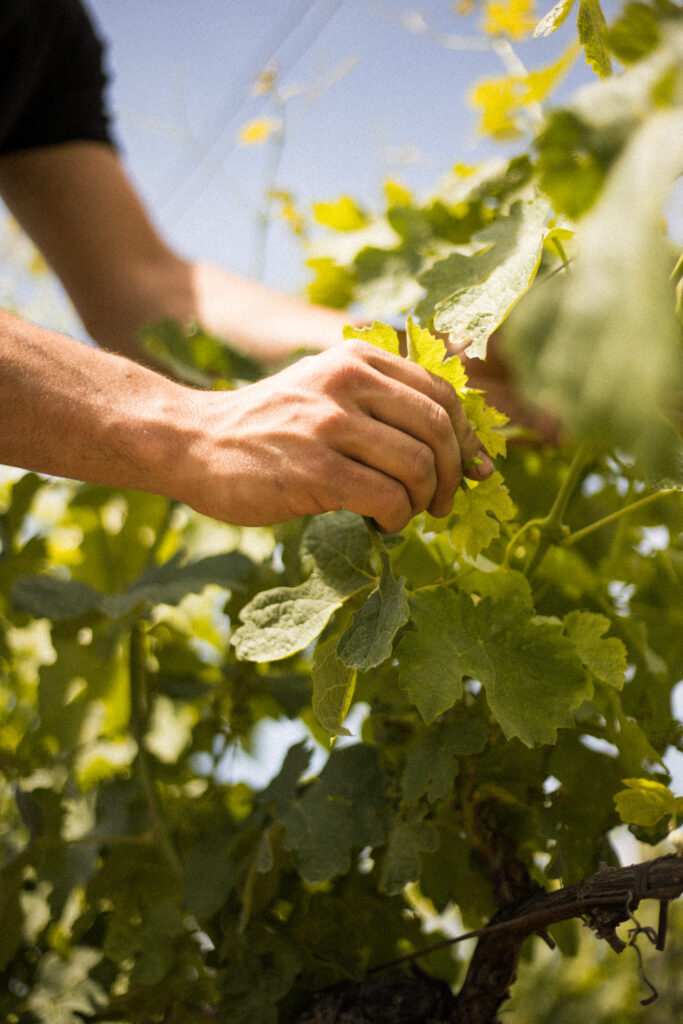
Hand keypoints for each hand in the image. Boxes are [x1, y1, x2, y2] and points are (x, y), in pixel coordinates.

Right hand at [174, 341, 492, 531]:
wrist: (193, 441)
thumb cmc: (268, 427)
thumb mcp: (324, 390)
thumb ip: (381, 404)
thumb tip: (460, 450)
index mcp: (357, 357)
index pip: (443, 393)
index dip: (469, 438)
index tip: (477, 470)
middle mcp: (348, 381)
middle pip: (439, 429)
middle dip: (455, 475)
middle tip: (444, 503)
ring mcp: (330, 423)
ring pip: (420, 466)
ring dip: (425, 501)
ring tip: (405, 513)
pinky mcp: (315, 469)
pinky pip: (388, 498)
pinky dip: (397, 518)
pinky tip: (381, 523)